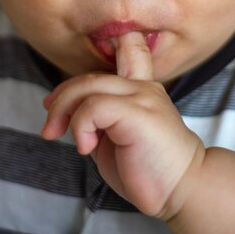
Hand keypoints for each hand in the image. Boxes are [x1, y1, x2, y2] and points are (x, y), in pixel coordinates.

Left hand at [41, 31, 204, 218]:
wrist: (184, 191)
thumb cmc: (147, 168)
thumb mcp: (115, 136)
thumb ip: (97, 117)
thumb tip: (62, 110)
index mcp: (140, 87)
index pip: (131, 45)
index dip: (110, 42)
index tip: (82, 79)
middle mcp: (142, 86)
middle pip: (90, 74)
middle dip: (61, 98)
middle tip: (50, 128)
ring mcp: (142, 96)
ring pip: (87, 86)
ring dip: (63, 112)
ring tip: (60, 137)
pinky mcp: (138, 113)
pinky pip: (93, 106)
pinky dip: (80, 126)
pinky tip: (85, 147)